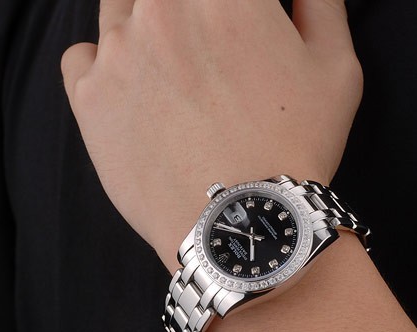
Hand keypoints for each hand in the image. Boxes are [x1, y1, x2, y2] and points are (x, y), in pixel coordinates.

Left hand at [61, 0, 362, 269]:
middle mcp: (164, 6)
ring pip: (120, 6)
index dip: (236, 11)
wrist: (241, 224)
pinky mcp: (89, 94)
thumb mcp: (336, 68)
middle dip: (191, 15)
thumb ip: (318, 4)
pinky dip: (102, 63)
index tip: (240, 32)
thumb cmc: (295, 148)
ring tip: (173, 67)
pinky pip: (80, 55)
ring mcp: (119, 50)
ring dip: (146, 24)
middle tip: (210, 52)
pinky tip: (131, 90)